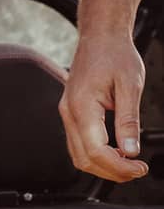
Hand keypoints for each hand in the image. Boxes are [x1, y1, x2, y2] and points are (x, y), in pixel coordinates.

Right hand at [61, 28, 149, 181]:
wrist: (100, 36)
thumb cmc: (114, 54)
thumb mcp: (130, 86)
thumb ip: (128, 121)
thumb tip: (130, 151)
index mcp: (82, 105)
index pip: (96, 151)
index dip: (120, 167)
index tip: (140, 167)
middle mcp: (69, 110)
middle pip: (84, 159)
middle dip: (112, 172)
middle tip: (137, 168)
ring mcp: (67, 110)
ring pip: (78, 154)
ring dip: (103, 166)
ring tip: (128, 162)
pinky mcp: (72, 110)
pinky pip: (78, 142)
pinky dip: (96, 154)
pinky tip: (116, 151)